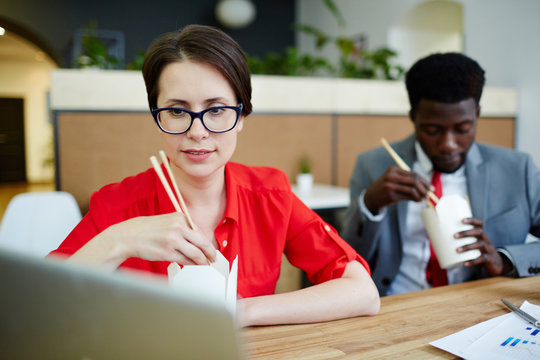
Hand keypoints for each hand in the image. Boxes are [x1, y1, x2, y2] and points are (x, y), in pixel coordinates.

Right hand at [91, 212, 216, 266]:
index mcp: (180, 217)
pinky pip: (185, 260)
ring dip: (202, 261)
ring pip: (195, 253)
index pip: (200, 232)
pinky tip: (193, 265)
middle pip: (202, 242)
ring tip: (205, 264)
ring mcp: (173, 240)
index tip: (212, 249)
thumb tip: (199, 243)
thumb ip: (183, 229)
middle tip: (214, 259)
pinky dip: (191, 264)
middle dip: (210, 253)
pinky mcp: (168, 252)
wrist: (129, 236)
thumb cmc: (149, 230)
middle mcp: (178, 227)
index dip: (207, 242)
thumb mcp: (168, 222)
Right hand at [364, 166, 430, 213]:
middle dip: (424, 187)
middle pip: (414, 180)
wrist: (371, 196)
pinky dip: (415, 199)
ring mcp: (391, 186)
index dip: (424, 181)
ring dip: (421, 195)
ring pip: (412, 189)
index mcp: (393, 170)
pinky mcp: (391, 195)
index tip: (430, 186)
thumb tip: (425, 185)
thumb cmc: (386, 187)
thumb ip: (406, 179)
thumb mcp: (393, 179)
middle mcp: (392, 176)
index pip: (413, 174)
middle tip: (429, 193)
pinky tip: (417, 200)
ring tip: (424, 198)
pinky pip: (408, 197)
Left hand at [455, 217, 509, 275]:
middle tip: (455, 236)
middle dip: (466, 233)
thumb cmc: (479, 250)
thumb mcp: (474, 242)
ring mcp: (489, 249)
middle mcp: (486, 239)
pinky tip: (465, 263)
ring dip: (468, 247)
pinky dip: (473, 261)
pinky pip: (482, 259)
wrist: (496, 263)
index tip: (462, 220)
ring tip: (457, 250)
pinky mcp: (489, 259)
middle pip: (479, 232)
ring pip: (480, 245)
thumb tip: (439, 238)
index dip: (472, 220)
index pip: (480, 223)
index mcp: (481, 234)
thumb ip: (461, 239)